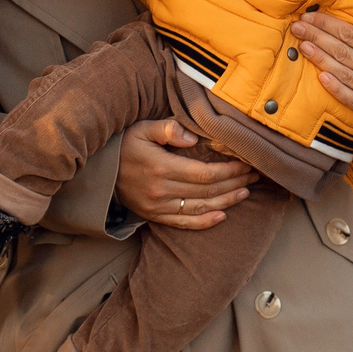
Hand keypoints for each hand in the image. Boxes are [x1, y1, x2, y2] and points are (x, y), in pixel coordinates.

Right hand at [114, 118, 254, 230]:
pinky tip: (222, 216)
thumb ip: (168, 128)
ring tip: (246, 192)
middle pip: (207, 190)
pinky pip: (183, 223)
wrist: (99, 172)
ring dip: (226, 201)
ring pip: (200, 208)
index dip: (228, 170)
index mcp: (161, 167)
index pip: (204, 173)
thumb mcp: (142, 128)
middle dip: (234, 182)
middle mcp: (161, 190)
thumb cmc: (123, 144)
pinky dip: (204, 222)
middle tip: (254, 175)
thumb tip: (192, 137)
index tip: (246, 163)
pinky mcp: (154, 216)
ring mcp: (158, 207)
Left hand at [290, 1, 352, 120]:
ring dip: (320, 60)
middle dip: (317, 39)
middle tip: (297, 28)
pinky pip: (352, 100)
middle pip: (342, 54)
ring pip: (343, 75)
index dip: (328, 25)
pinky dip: (335, 90)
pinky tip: (319, 76)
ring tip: (302, 46)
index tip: (309, 16)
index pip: (351, 36)